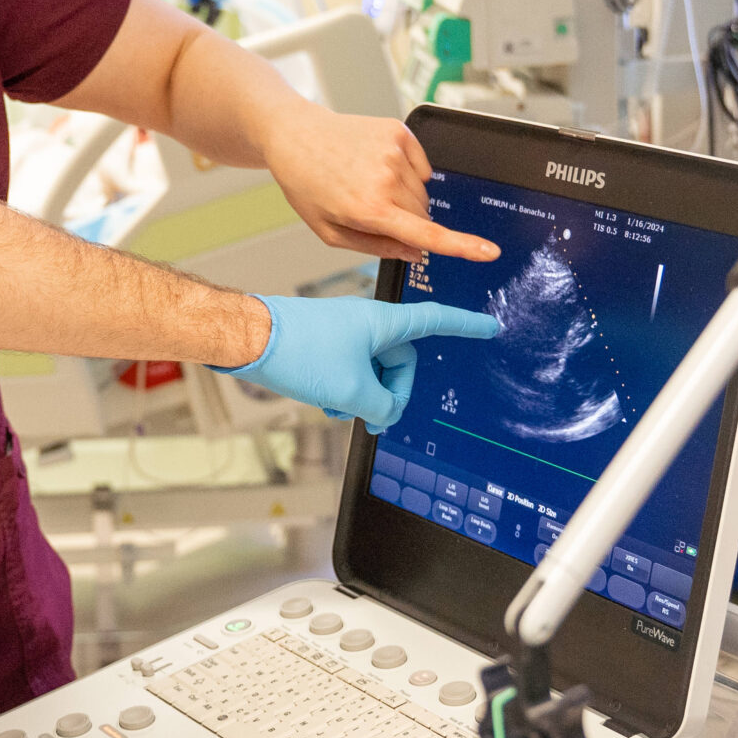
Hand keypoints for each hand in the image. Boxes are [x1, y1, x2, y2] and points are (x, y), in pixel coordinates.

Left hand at [219, 296, 501, 431]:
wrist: (249, 338)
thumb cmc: (298, 352)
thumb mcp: (352, 391)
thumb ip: (383, 406)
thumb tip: (385, 411)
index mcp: (383, 323)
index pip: (436, 320)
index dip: (465, 325)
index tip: (488, 325)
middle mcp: (367, 322)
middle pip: (400, 362)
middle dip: (391, 393)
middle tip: (375, 418)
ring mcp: (344, 331)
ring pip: (372, 370)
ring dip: (364, 395)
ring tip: (341, 409)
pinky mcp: (324, 342)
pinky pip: (350, 368)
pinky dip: (345, 389)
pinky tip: (328, 403)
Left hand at [260, 107, 499, 263]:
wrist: (295, 135)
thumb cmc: (307, 185)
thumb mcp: (330, 231)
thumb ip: (376, 246)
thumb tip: (415, 252)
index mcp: (368, 208)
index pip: (426, 233)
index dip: (462, 245)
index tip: (489, 252)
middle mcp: (385, 178)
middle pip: (424, 214)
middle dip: (406, 220)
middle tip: (370, 208)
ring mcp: (394, 151)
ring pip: (422, 191)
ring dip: (404, 195)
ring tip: (367, 182)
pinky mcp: (398, 132)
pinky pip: (422, 165)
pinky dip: (406, 172)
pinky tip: (377, 167)